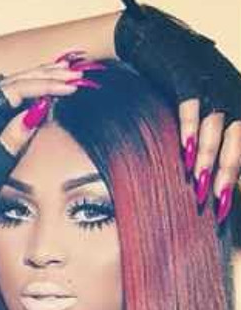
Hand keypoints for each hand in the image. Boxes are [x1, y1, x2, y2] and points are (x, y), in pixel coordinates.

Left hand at [0, 60, 102, 247]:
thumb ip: (11, 140)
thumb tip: (37, 111)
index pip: (14, 92)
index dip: (43, 86)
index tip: (70, 87)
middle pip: (12, 83)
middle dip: (45, 76)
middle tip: (75, 75)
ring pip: (9, 87)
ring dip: (37, 79)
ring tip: (64, 73)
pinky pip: (6, 99)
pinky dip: (27, 90)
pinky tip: (40, 88)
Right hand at [115, 1, 240, 223]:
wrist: (147, 41)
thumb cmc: (166, 81)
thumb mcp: (191, 107)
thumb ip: (198, 133)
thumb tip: (195, 169)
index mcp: (233, 98)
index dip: (235, 171)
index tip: (225, 201)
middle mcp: (228, 86)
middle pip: (238, 134)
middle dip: (228, 169)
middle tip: (217, 199)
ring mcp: (208, 78)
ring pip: (217, 123)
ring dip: (208, 155)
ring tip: (199, 182)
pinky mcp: (185, 71)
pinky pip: (190, 103)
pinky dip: (190, 127)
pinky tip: (184, 152)